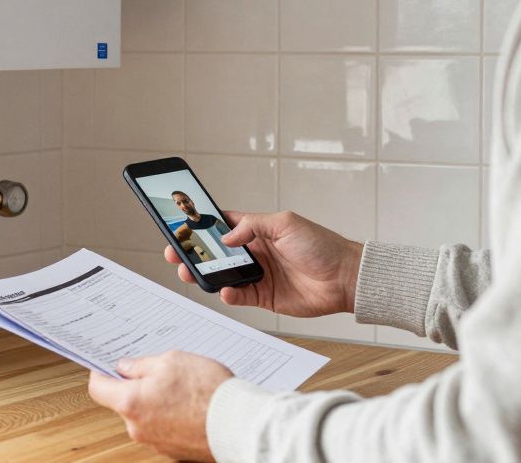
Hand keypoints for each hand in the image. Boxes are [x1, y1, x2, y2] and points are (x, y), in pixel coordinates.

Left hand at [87, 351, 232, 460]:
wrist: (240, 424)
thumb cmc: (207, 392)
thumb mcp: (171, 361)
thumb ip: (142, 365)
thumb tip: (126, 368)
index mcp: (130, 403)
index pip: (98, 388)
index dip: (102, 372)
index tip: (108, 364)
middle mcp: (138, 428)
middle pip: (125, 402)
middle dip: (138, 385)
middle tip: (160, 371)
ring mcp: (156, 442)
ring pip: (147, 415)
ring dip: (158, 401)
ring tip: (184, 388)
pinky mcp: (174, 450)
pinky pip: (165, 427)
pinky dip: (173, 415)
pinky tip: (192, 404)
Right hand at [165, 210, 363, 316]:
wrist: (344, 278)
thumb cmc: (321, 246)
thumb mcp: (286, 223)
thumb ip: (253, 226)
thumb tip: (227, 235)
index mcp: (258, 231)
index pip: (223, 226)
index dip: (202, 227)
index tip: (182, 227)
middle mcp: (255, 252)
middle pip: (216, 253)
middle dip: (194, 254)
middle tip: (176, 255)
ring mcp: (258, 275)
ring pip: (222, 275)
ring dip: (205, 275)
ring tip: (191, 274)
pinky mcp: (264, 297)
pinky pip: (238, 296)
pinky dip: (228, 294)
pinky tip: (225, 290)